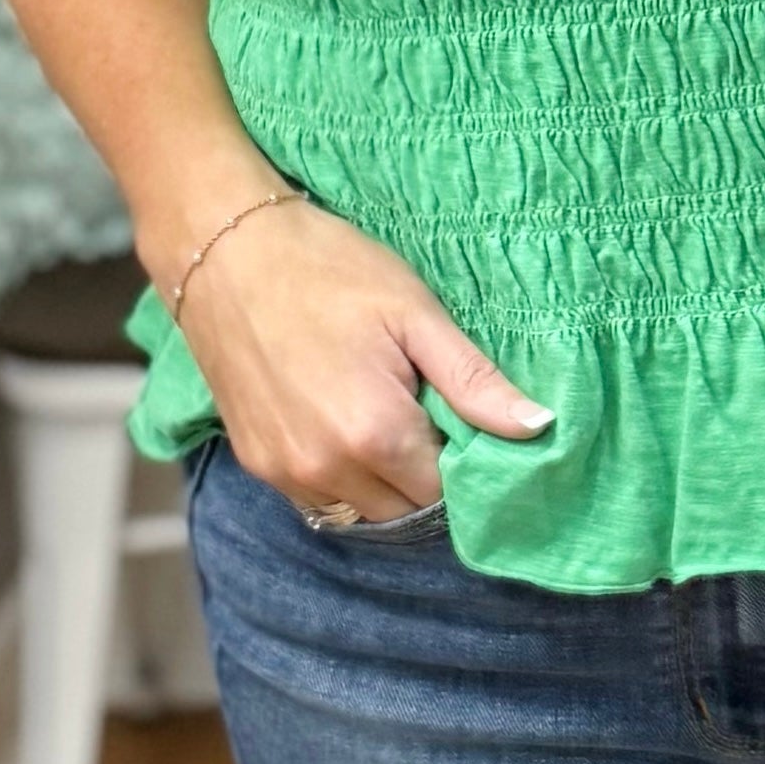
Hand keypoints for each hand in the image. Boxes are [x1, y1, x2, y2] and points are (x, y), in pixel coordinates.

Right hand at [182, 192, 549, 521]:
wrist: (225, 249)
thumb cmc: (328, 268)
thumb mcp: (414, 313)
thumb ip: (475, 381)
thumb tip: (540, 428)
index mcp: (376, 434)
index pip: (448, 492)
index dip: (464, 461)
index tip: (460, 419)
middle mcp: (328, 469)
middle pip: (406, 512)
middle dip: (427, 477)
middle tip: (426, 414)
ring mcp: (286, 473)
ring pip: (363, 514)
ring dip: (386, 485)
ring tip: (387, 419)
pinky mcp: (257, 465)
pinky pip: (320, 501)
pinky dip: (346, 481)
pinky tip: (347, 429)